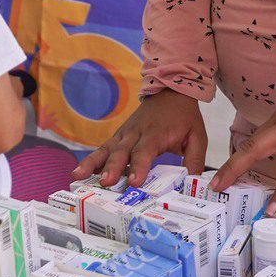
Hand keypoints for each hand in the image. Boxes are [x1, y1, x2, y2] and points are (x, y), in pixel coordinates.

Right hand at [73, 91, 206, 188]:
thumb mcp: (197, 136)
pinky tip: (79, 172)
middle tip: (106, 183)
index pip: (145, 151)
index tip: (133, 182)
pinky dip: (91, 159)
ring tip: (78, 176)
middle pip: (121, 151)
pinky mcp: (118, 135)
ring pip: (106, 148)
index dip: (139, 166)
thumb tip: (193, 185)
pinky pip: (103, 148)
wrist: (170, 91)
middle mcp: (136, 133)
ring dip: (92, 163)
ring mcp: (124, 133)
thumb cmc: (183, 116)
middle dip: (112, 167)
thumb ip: (195, 160)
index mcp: (156, 133)